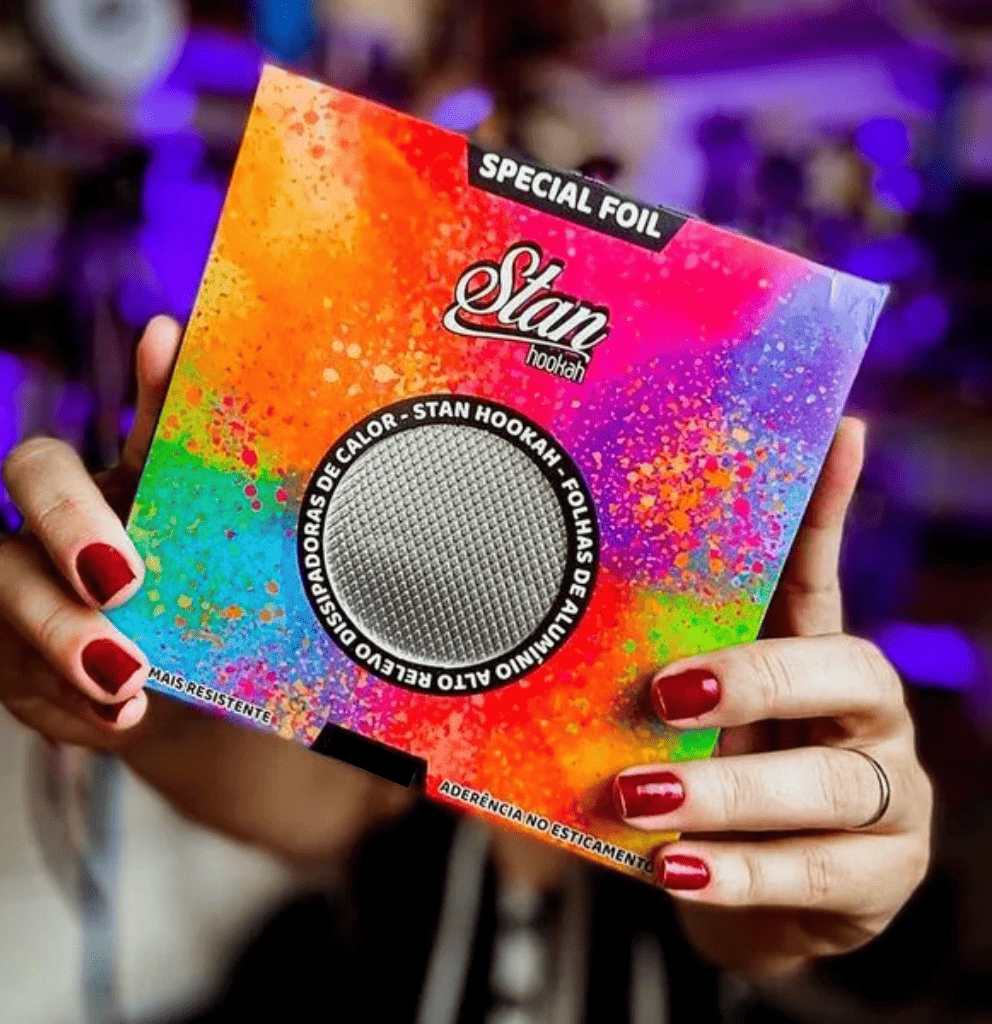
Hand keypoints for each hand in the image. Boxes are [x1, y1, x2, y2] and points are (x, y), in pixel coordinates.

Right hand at [0, 316, 410, 858]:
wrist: (192, 700)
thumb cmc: (225, 613)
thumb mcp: (256, 568)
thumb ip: (280, 519)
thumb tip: (352, 461)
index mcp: (145, 478)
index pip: (141, 407)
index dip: (146, 378)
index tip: (172, 338)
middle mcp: (79, 516)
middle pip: (36, 474)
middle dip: (73, 516)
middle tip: (125, 573)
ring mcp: (37, 587)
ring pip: (11, 586)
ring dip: (63, 632)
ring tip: (127, 675)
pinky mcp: (22, 663)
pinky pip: (22, 675)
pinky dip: (72, 699)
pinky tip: (123, 715)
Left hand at [613, 419, 932, 978]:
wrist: (745, 900)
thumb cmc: (706, 782)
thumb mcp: (680, 720)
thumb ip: (648, 671)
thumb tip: (554, 611)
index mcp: (809, 654)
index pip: (822, 572)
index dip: (831, 505)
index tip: (841, 429)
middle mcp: (863, 711)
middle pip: (847, 671)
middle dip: (756, 679)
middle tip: (667, 693)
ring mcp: (888, 791)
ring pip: (830, 782)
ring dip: (728, 790)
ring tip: (640, 795)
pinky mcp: (883, 873)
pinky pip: (818, 872)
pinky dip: (741, 871)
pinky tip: (677, 868)